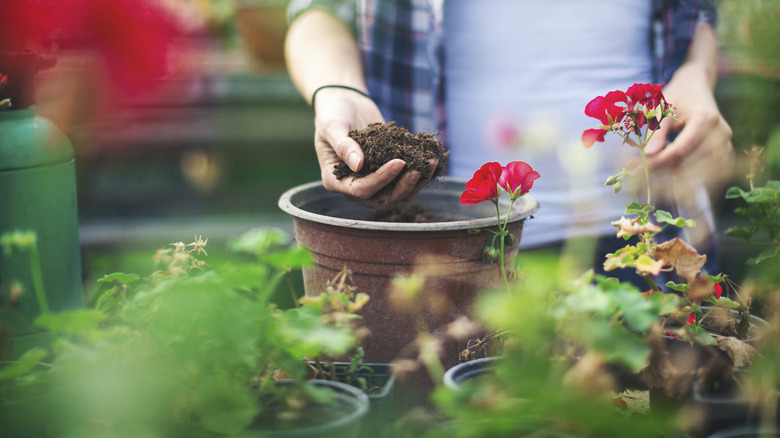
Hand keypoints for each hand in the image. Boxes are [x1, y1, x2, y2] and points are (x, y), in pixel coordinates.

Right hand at [313, 87, 437, 209]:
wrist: (345, 102)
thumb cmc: (333, 112)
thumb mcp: (332, 125)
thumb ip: (343, 145)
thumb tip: (358, 165)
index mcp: (335, 180)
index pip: (359, 190)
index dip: (380, 179)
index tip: (399, 162)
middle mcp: (353, 187)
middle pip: (382, 200)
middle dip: (402, 187)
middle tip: (418, 169)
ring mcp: (372, 182)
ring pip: (397, 195)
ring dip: (415, 183)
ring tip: (430, 163)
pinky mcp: (387, 173)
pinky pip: (404, 182)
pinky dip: (419, 174)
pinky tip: (431, 161)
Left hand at [643, 63, 733, 186]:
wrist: (696, 88)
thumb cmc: (677, 97)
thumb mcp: (662, 109)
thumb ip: (657, 132)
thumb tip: (648, 155)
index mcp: (705, 119)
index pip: (680, 150)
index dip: (658, 162)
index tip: (638, 169)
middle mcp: (720, 133)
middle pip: (688, 163)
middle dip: (662, 168)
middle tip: (639, 168)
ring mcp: (725, 144)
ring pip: (695, 171)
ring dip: (672, 172)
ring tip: (653, 163)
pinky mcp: (724, 152)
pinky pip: (704, 172)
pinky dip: (684, 172)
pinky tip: (669, 165)